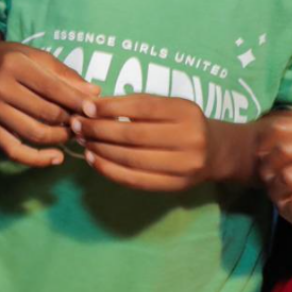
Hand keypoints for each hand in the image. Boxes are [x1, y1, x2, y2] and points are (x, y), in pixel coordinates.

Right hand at [0, 41, 98, 166]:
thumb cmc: (11, 58)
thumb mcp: (37, 56)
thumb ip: (65, 74)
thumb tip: (93, 93)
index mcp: (14, 65)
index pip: (53, 88)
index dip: (78, 101)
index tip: (94, 109)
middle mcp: (0, 87)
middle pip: (46, 113)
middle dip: (71, 120)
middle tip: (85, 121)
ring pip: (34, 133)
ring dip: (60, 138)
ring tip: (74, 133)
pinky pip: (13, 150)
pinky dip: (37, 159)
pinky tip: (57, 157)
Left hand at [72, 93, 221, 191]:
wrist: (216, 152)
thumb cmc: (183, 123)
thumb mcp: (168, 105)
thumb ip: (136, 104)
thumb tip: (92, 106)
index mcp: (186, 112)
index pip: (142, 107)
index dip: (110, 107)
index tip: (86, 107)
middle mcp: (189, 138)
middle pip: (134, 135)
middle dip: (99, 129)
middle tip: (76, 125)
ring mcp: (184, 165)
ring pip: (132, 158)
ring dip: (100, 149)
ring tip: (82, 140)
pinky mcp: (175, 186)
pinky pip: (135, 180)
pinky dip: (109, 170)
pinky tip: (93, 159)